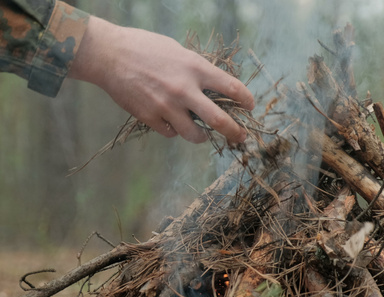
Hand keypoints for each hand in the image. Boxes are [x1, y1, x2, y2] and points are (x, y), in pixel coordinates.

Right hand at [69, 16, 254, 143]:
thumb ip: (197, 71)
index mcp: (195, 68)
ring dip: (201, 137)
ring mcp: (167, 106)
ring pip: (194, 135)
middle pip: (219, 120)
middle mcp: (184, 89)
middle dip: (234, 132)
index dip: (245, 100)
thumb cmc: (145, 48)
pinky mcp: (150, 118)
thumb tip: (213, 89)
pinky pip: (170, 133)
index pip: (231, 88)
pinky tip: (169, 122)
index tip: (250, 106)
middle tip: (240, 138)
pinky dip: (173, 131)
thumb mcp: (178, 52)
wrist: (110, 55)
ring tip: (201, 135)